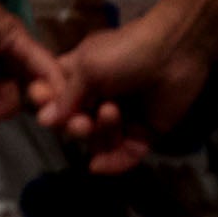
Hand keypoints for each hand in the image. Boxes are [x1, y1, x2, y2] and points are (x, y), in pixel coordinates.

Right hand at [51, 0, 217, 170]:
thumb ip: (66, 96)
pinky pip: (124, 156)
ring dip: (101, 133)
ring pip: (99, 142)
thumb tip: (44, 121)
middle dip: (76, 126)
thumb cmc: (126, 51)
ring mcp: (122, 118)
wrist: (175, 52)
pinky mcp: (143, 134)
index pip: (56, 97)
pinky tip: (98, 165)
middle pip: (75, 126)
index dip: (48, 104)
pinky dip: (112, 163)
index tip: (42, 104)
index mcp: (81, 77)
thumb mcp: (88, 67)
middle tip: (82, 122)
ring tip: (113, 112)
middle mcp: (98, 99)